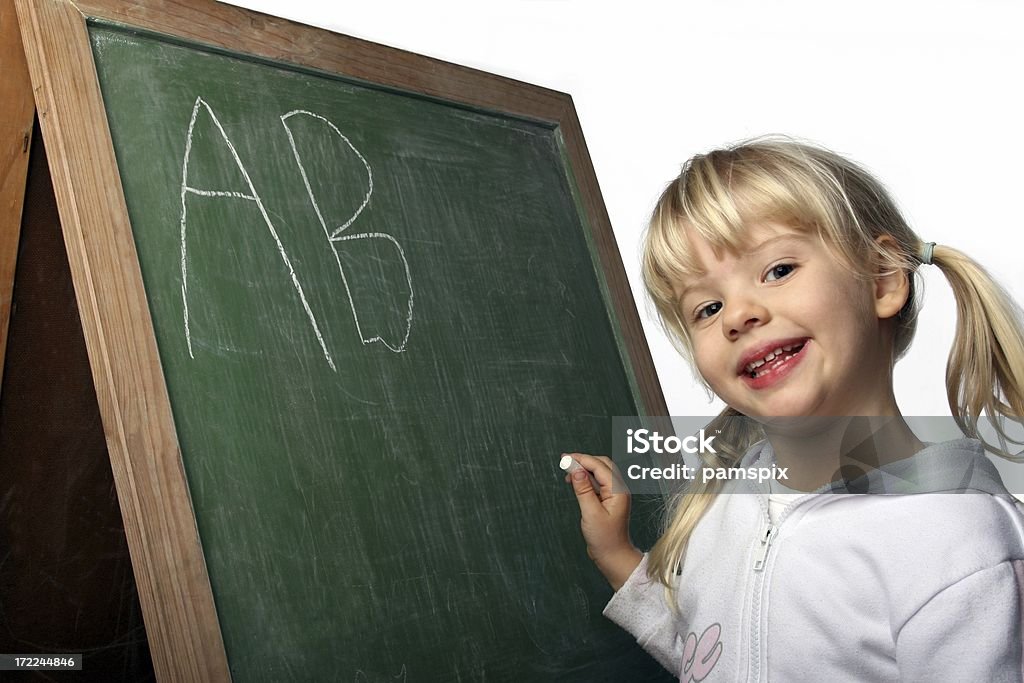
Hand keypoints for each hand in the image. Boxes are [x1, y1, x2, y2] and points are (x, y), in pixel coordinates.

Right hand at [563, 453, 641, 589]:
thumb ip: (583, 490)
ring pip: (600, 472)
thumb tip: (576, 470)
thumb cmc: (605, 539)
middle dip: (584, 460)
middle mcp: (619, 489)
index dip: (581, 459)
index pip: (599, 466)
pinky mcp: (609, 500)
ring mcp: (615, 494)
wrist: (613, 556)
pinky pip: (598, 482)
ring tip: (568, 473)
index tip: (565, 458)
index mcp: (618, 490)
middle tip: (565, 462)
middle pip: (602, 464)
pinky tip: (576, 482)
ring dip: (585, 469)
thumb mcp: (590, 513)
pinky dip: (587, 479)